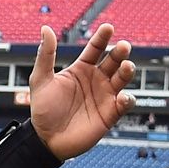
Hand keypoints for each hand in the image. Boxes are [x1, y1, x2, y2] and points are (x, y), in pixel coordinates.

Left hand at [28, 23, 134, 160]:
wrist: (46, 139)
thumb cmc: (42, 110)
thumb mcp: (41, 79)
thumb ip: (46, 54)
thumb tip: (45, 28)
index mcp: (81, 69)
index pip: (95, 49)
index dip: (102, 38)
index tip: (108, 27)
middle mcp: (96, 80)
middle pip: (113, 61)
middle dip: (119, 52)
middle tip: (122, 46)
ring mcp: (104, 96)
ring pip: (122, 79)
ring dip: (127, 71)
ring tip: (126, 66)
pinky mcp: (110, 113)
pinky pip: (125, 103)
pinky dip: (128, 98)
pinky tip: (122, 96)